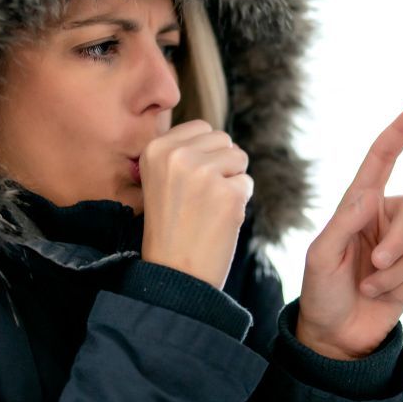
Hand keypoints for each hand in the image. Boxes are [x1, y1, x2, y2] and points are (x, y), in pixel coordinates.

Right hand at [139, 120, 253, 289]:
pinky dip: (239, 202)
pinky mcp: (229, 193)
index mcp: (155, 148)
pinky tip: (219, 220)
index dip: (204, 154)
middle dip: (220, 165)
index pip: (201, 127)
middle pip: (223, 139)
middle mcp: (177, 155)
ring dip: (232, 181)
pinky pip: (247, 183)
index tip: (189, 183)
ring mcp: (204, 173)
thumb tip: (218, 138)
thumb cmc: (170, 228)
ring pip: (239, 158)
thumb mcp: (159, 180)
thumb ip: (181, 152)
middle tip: (200, 198)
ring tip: (208, 208)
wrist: (174, 274)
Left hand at [296, 100, 402, 359]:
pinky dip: (400, 286)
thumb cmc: (320, 291)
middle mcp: (380, 221)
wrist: (333, 335)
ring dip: (393, 272)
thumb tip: (370, 196)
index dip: (399, 131)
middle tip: (376, 263)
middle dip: (399, 238)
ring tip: (367, 285)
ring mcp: (397, 247)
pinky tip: (378, 294)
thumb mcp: (322, 255)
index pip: (381, 160)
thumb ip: (345, 224)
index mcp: (357, 206)